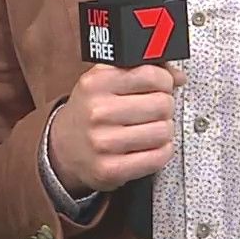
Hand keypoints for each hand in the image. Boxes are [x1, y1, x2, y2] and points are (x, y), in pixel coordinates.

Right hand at [47, 63, 182, 194]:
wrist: (63, 147)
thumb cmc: (89, 111)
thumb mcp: (104, 79)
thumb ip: (140, 69)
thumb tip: (177, 76)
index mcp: (96, 83)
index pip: (151, 75)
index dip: (164, 80)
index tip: (161, 86)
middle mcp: (98, 112)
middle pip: (162, 104)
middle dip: (165, 106)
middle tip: (155, 109)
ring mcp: (104, 142)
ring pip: (164, 131)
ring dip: (164, 130)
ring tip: (150, 128)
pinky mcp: (111, 169)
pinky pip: (158, 157)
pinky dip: (161, 151)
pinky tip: (149, 145)